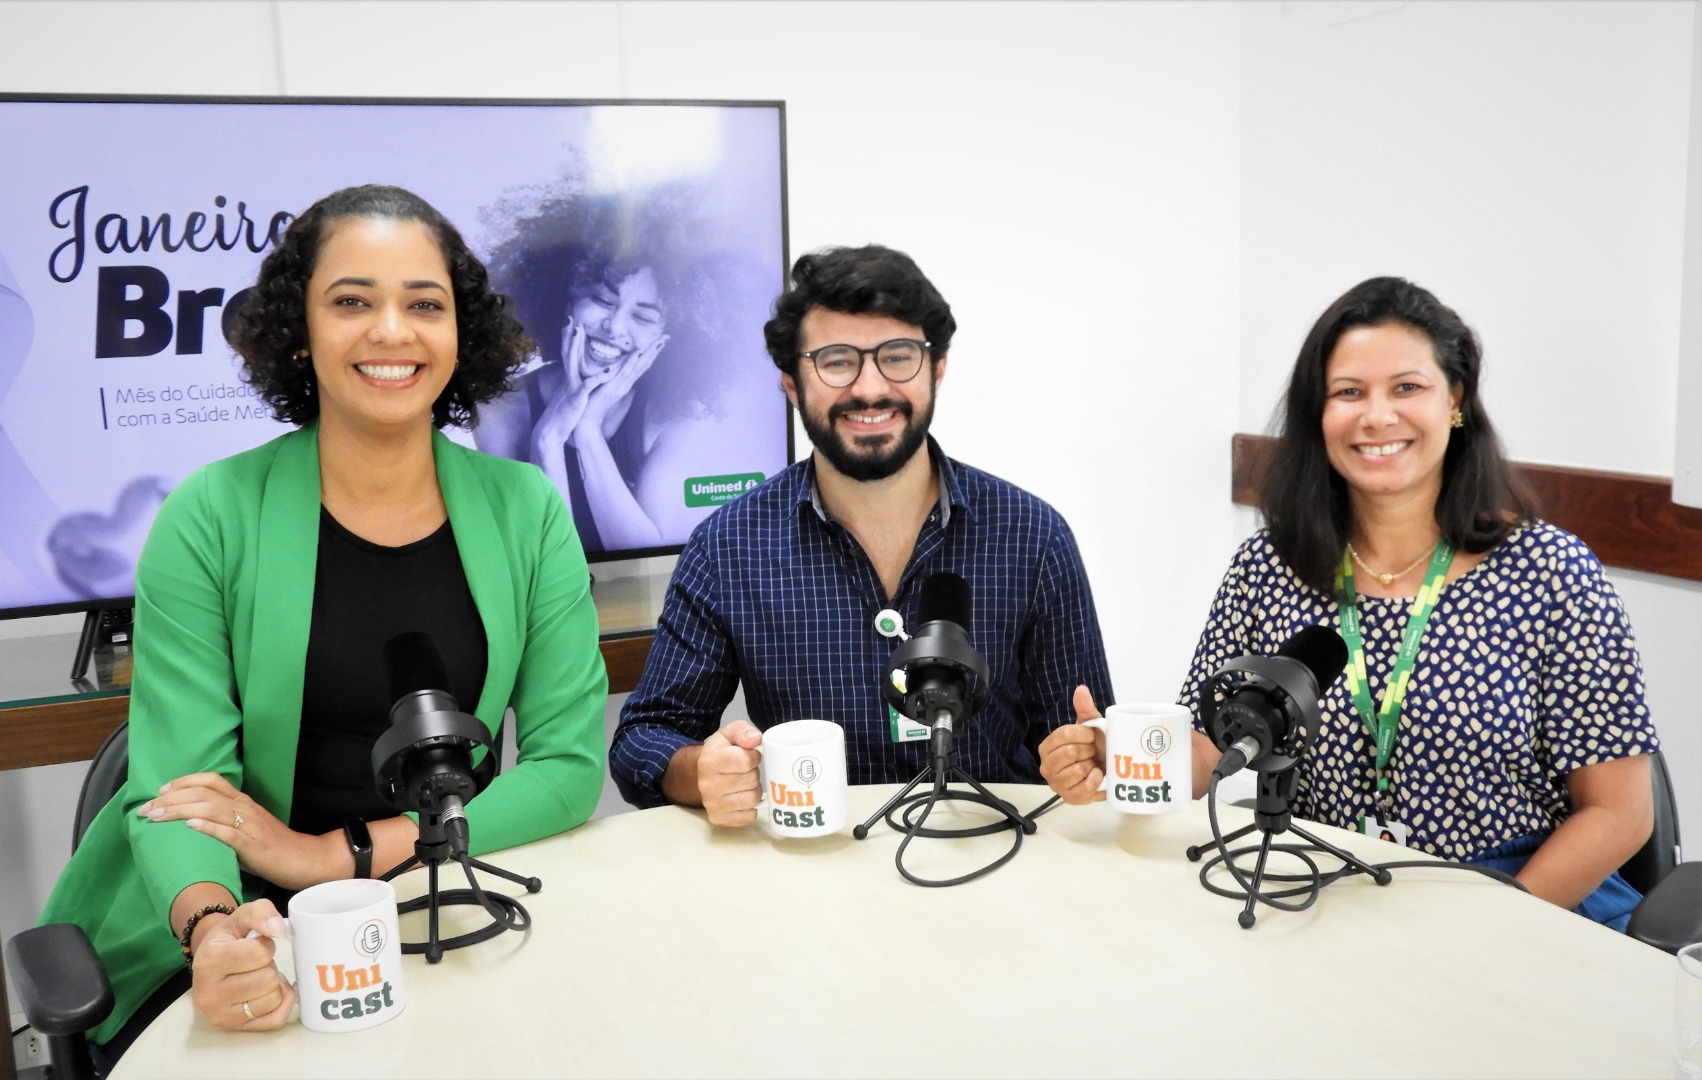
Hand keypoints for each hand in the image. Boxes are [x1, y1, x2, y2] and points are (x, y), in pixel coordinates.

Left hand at [138, 773, 334, 890]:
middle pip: (203, 793)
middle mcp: (244, 807)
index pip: (211, 780)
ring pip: (211, 808)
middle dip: (170, 798)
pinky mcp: (253, 845)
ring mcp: (249, 825)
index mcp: (242, 801)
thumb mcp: (246, 828)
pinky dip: (208, 827)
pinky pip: (228, 833)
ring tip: (156, 815)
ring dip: (179, 810)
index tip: (160, 791)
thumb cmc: (272, 847)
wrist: (303, 859)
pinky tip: (190, 825)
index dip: (183, 782)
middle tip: (146, 808)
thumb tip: (191, 825)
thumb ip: (224, 822)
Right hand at [189, 900, 294, 1031]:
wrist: (210, 962)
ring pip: (274, 999)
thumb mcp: (240, 916)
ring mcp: (220, 1016)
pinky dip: (281, 1003)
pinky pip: (277, 1019)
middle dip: (268, 966)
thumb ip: (261, 912)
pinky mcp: (235, 1029)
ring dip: (274, 985)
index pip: (260, 953)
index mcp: (209, 962)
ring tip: (257, 976)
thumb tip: (278, 928)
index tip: (254, 945)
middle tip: (254, 965)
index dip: (265, 946)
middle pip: (268, 978)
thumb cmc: (228, 939)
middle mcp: (209, 994)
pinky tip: (267, 993)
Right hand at [532, 319, 616, 463]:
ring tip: (579, 332)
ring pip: (574, 363)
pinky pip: (587, 386)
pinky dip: (597, 378)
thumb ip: (574, 384)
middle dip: (570, 336)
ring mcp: (572, 387)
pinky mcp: (577, 398)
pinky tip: (606, 371)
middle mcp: (569, 379)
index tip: (571, 322)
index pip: (569, 354)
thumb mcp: (570, 395)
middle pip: (568, 353)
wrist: (552, 431)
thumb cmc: (564, 414)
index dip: (570, 339)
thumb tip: (577, 377)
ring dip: (576, 347)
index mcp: (569, 378)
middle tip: (571, 319)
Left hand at [574, 332, 668, 446]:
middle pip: (644, 364)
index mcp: (625, 382)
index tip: (660, 340)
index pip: (641, 364)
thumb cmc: (593, 403)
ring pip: (638, 367)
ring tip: (658, 342)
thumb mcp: (605, 387)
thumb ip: (612, 378)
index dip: (651, 352)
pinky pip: (623, 373)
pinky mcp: (612, 389)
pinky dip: (631, 362)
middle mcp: (626, 384)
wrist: (586, 421)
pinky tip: (637, 352)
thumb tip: (618, 368)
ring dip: (648, 353)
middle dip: (655, 350)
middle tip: (666, 336)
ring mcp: (620, 386)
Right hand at [697, 720, 763, 827]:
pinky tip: (743, 797)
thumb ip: (743, 731)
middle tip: (746, 771)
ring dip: (754, 790)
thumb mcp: (730, 734)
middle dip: (754, 773)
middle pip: (751, 780)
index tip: (750, 756)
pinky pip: (748, 817)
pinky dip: (751, 808)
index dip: (754, 757)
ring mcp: (711, 804)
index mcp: (709, 760)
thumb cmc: (721, 751)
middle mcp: (707, 784)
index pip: (746, 761)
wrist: (701, 773)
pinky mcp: (718, 819)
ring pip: (752, 799)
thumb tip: (756, 739)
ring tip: (745, 784)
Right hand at [1038, 685, 1107, 803]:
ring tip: (1093, 765)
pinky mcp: (1070, 799)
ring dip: (1091, 766)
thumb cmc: (1093, 747)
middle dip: (1088, 750)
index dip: (1083, 734)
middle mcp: (1046, 766)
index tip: (1091, 736)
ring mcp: (1057, 784)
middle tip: (1092, 752)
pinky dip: (1095, 781)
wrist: (1105, 769)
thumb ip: (1084, 708)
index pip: (1064, 735)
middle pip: (1070, 752)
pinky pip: (1084, 788)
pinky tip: (1097, 776)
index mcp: (1046, 747)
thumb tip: (1081, 689)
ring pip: (1077, 770)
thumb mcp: (1089, 726)